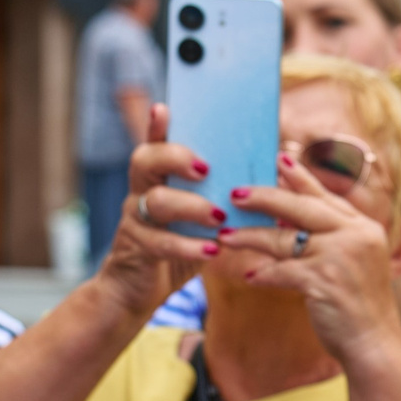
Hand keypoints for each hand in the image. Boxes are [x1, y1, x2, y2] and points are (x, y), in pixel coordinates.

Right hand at [99, 103, 226, 317]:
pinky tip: (212, 250)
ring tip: (219, 218)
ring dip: (191, 206)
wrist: (136, 292)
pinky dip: (188, 246)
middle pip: (145, 160)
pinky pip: (161, 242)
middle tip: (205, 168)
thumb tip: (266, 171)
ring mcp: (135, 220)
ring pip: (156, 201)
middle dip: (176, 157)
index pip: (155, 143)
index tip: (165, 108)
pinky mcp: (137, 249)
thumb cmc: (176, 248)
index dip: (157, 126)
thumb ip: (220, 194)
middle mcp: (140, 192)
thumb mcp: (199, 219)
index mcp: (157, 179)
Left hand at [216, 153, 400, 370]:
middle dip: (265, 198)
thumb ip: (331, 238)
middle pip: (301, 207)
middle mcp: (355, 236)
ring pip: (284, 239)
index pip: (325, 196)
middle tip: (236, 193)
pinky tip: (249, 275)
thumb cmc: (360, 308)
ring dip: (251, 237)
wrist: (376, 346)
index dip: (300, 178)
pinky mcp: (324, 282)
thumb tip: (291, 221)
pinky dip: (263, 274)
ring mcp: (340, 257)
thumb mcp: (354, 264)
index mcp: (364, 228)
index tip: (278, 160)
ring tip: (226, 236)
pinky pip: (282, 271)